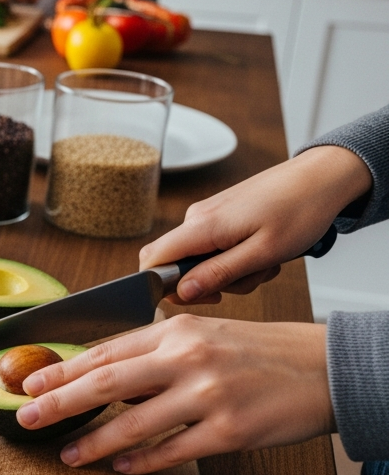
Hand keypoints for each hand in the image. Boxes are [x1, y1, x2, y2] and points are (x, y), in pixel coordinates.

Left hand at [16, 315, 332, 474]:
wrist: (323, 368)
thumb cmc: (258, 352)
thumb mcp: (202, 335)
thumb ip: (154, 352)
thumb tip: (102, 372)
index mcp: (175, 331)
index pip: (105, 352)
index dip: (62, 370)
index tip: (29, 384)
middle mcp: (187, 359)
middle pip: (106, 383)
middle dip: (58, 402)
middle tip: (25, 417)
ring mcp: (208, 395)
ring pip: (134, 424)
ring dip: (94, 442)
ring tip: (68, 455)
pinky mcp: (230, 431)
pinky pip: (174, 450)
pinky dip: (143, 461)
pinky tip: (121, 467)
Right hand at [140, 145, 371, 304]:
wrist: (321, 177)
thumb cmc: (299, 211)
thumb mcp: (262, 253)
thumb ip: (218, 274)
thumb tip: (180, 292)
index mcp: (201, 225)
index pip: (152, 260)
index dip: (163, 286)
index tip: (200, 296)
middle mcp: (196, 217)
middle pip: (177, 264)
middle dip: (208, 282)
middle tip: (247, 279)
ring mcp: (208, 215)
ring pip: (200, 259)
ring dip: (231, 272)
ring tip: (265, 263)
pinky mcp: (220, 215)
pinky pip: (214, 247)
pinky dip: (236, 258)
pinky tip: (263, 252)